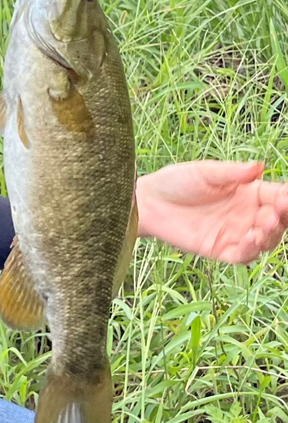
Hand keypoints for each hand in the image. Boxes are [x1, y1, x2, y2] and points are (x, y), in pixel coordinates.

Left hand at [136, 160, 287, 263]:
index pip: (276, 196)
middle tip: (275, 213)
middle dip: (281, 218)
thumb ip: (232, 172)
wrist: (148, 202)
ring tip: (263, 226)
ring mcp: (233, 233)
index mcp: (246, 192)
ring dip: (270, 235)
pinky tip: (250, 239)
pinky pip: (242, 255)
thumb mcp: (204, 172)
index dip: (285, 198)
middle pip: (276, 221)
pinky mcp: (218, 249)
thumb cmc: (176, 181)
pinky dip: (250, 250)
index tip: (285, 198)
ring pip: (264, 241)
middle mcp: (244, 213)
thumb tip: (259, 166)